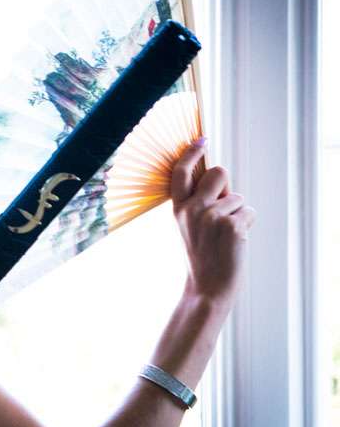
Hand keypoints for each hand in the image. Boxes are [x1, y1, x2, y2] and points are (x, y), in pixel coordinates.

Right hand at [170, 138, 256, 304]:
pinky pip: (248, 212)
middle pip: (219, 173)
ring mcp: (211, 216)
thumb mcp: (189, 226)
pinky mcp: (231, 225)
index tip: (201, 141)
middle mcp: (192, 209)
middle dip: (226, 185)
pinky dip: (246, 225)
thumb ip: (197, 201)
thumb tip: (216, 177)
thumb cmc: (202, 254)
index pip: (181, 172)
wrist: (208, 285)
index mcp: (178, 208)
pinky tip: (235, 241)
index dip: (191, 153)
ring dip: (238, 212)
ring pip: (237, 196)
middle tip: (223, 208)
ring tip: (226, 234)